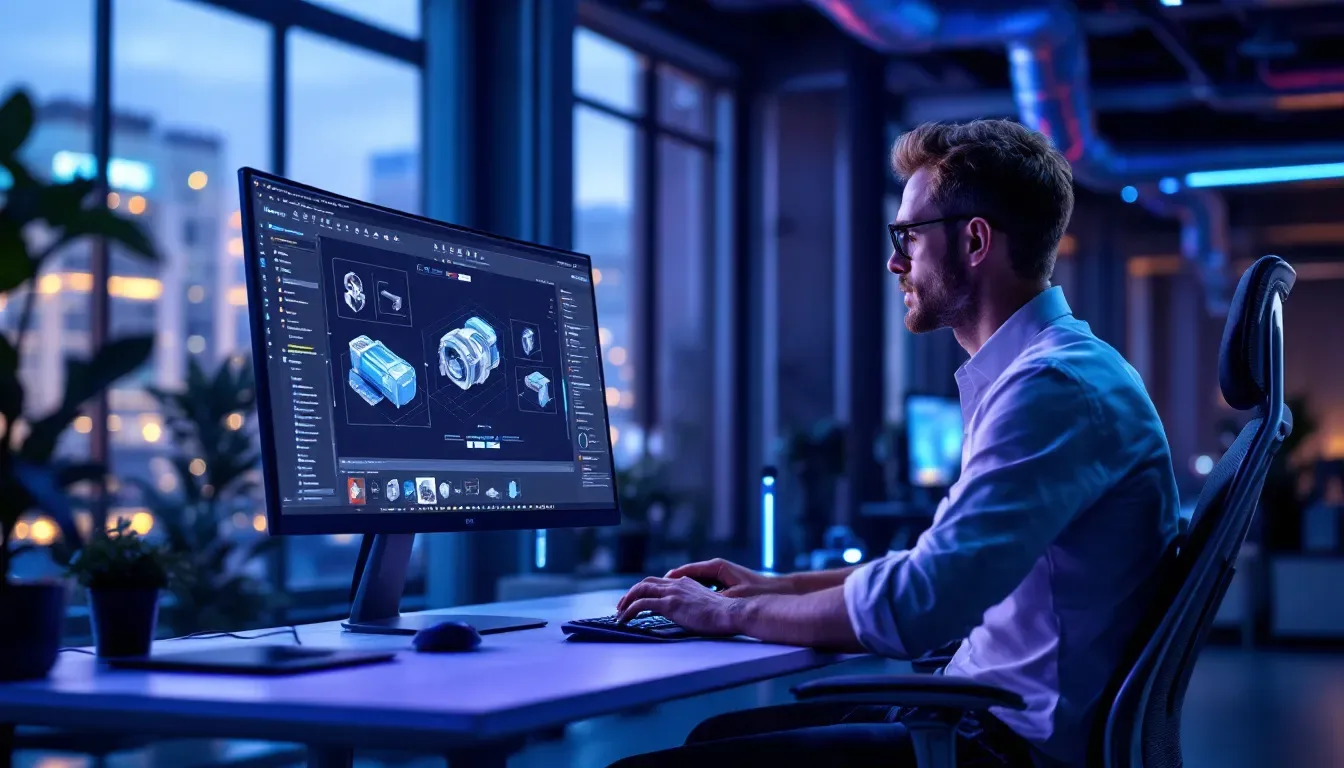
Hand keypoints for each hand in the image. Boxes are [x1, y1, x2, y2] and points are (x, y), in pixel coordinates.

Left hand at [615, 577, 742, 635]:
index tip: (639, 599)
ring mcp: (673, 593)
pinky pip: (642, 604)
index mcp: (685, 583)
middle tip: (623, 605)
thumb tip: (687, 614)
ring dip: (626, 600)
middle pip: (646, 582)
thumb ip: (693, 605)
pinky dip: (629, 611)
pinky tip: (624, 619)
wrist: (730, 613)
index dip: (646, 589)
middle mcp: (677, 584)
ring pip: (640, 590)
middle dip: (631, 592)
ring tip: (619, 613)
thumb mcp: (705, 605)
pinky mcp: (670, 604)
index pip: (659, 582)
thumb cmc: (723, 615)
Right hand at [665, 558, 791, 597]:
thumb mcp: (733, 597)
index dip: (670, 579)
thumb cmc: (758, 593)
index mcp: (716, 567)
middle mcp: (716, 567)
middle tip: (653, 592)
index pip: (686, 571)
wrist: (779, 591)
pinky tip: (684, 601)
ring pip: (693, 580)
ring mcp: (719, 573)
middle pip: (686, 574)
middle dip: (671, 583)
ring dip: (680, 587)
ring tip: (664, 597)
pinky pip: (701, 585)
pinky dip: (691, 591)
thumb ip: (713, 599)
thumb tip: (693, 602)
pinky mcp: (724, 581)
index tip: (656, 586)